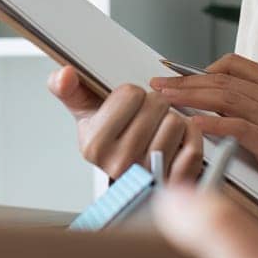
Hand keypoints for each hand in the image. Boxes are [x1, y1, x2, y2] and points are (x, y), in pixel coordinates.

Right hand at [46, 66, 204, 182]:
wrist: (129, 173)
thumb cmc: (110, 140)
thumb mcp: (84, 113)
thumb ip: (69, 88)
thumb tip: (64, 75)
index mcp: (95, 145)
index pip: (130, 94)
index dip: (132, 94)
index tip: (126, 107)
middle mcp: (120, 164)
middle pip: (156, 105)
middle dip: (153, 104)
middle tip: (145, 117)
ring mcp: (148, 175)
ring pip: (176, 123)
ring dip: (172, 119)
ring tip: (158, 129)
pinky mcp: (175, 182)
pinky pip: (192, 147)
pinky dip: (190, 136)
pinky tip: (177, 138)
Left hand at [149, 54, 257, 216]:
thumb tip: (220, 109)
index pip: (234, 65)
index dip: (200, 68)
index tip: (177, 76)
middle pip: (222, 79)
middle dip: (184, 81)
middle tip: (158, 83)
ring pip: (225, 98)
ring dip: (189, 97)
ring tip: (165, 97)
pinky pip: (238, 127)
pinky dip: (212, 123)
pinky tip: (193, 123)